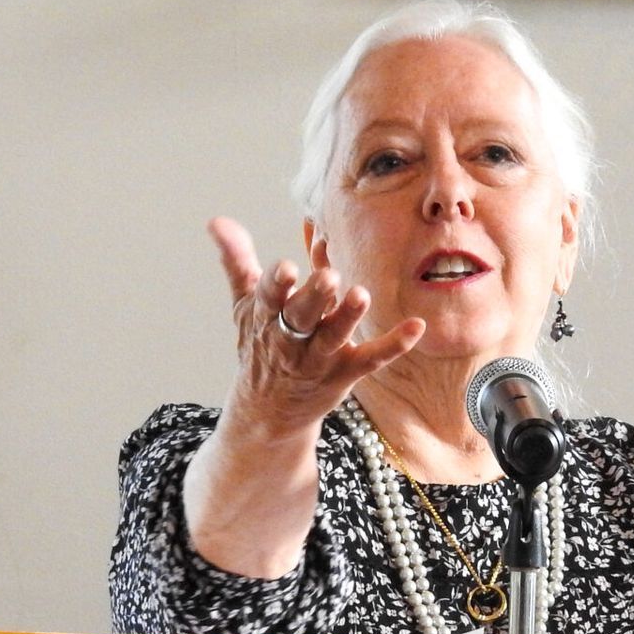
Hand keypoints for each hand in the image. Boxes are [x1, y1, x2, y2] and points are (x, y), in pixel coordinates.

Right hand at [208, 217, 423, 437]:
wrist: (267, 413)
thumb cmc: (259, 348)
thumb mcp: (244, 306)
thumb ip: (237, 262)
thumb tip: (217, 220)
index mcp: (266, 318)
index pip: (269, 298)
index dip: (277, 284)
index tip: (285, 268)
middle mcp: (291, 340)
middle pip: (301, 317)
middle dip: (314, 298)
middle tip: (329, 277)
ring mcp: (319, 359)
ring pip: (333, 338)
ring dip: (347, 317)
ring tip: (361, 295)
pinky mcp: (345, 373)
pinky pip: (371, 360)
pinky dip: (394, 345)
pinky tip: (415, 327)